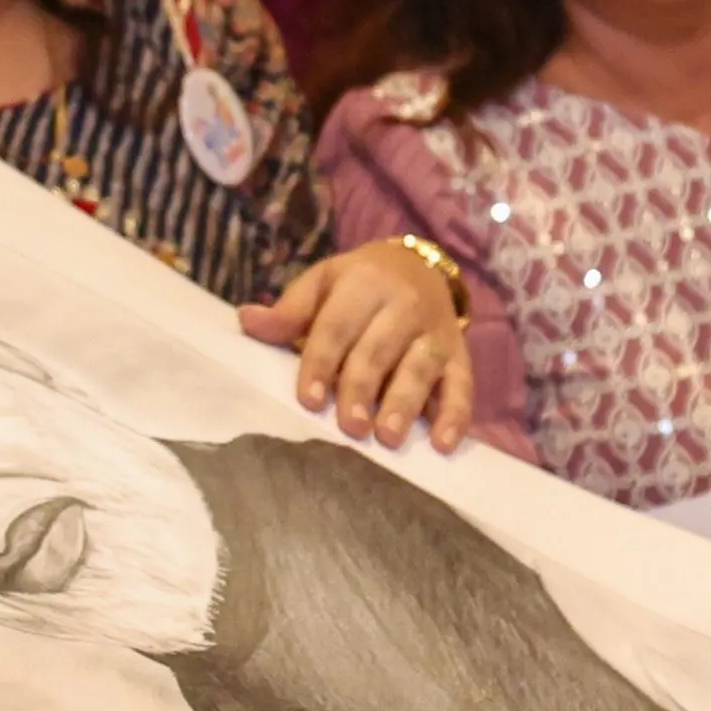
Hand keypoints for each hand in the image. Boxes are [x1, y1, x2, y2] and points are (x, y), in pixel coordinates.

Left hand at [246, 245, 473, 450]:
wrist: (419, 267)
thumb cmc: (359, 285)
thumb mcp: (324, 283)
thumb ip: (291, 310)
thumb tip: (248, 321)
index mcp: (365, 284)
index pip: (338, 325)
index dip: (321, 362)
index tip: (308, 399)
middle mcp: (405, 305)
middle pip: (379, 350)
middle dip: (362, 389)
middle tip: (350, 427)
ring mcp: (436, 333)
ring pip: (421, 369)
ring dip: (405, 404)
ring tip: (387, 436)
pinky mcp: (460, 356)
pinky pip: (462, 386)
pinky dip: (456, 416)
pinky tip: (442, 444)